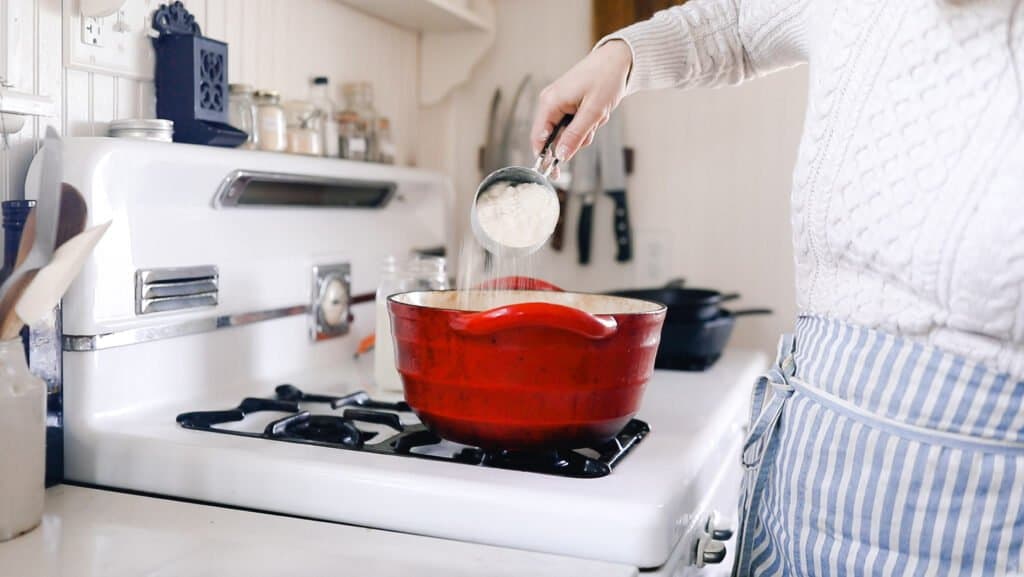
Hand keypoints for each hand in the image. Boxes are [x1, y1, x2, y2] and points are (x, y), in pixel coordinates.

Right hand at [531, 40, 631, 174]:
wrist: (617, 60)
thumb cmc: (605, 79)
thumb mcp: (593, 111)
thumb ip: (575, 135)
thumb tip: (560, 156)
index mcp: (550, 103)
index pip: (538, 138)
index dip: (546, 157)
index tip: (557, 172)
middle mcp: (550, 102)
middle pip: (554, 138)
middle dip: (576, 139)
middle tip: (592, 128)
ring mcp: (558, 103)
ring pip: (567, 133)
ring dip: (585, 131)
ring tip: (598, 115)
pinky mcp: (568, 103)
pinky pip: (574, 124)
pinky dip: (587, 123)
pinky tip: (597, 111)